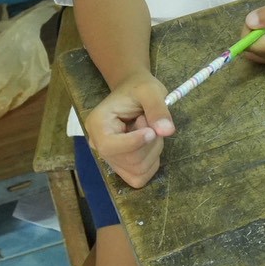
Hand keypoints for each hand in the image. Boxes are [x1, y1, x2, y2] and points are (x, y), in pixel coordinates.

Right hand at [84, 73, 174, 188]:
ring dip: (153, 150)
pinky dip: (152, 161)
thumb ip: (157, 108)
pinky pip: (140, 177)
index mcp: (97, 125)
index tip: (152, 132)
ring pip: (137, 170)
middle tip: (149, 120)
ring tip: (148, 129)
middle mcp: (98, 146)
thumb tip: (167, 131)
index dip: (134, 143)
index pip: (109, 146)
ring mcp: (110, 159)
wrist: (134, 92)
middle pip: (129, 161)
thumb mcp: (150, 90)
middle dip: (150, 142)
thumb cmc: (139, 89)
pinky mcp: (122, 168)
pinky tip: (148, 144)